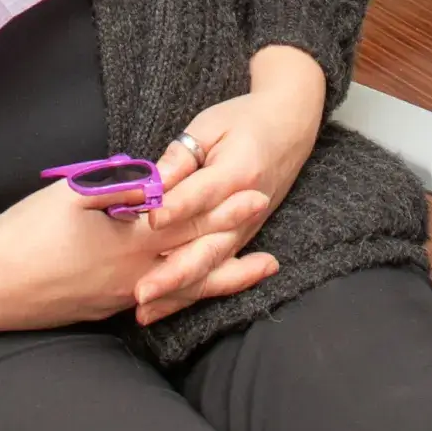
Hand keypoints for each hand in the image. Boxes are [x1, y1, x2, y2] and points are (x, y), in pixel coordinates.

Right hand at [0, 174, 273, 331]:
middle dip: (235, 235)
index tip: (255, 189)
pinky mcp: (106, 309)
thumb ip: (119, 185)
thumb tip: (155, 175)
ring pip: (185, 284)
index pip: (187, 218)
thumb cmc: (25, 231)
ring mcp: (121, 295)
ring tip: (260, 267)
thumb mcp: (74, 195)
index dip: (223, 204)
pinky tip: (198, 288)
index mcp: (126, 239)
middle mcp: (133, 272)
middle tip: (268, 216)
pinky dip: (187, 292)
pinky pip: (159, 299)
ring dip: (224, 273)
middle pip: (196, 252)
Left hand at [133, 46, 326, 324]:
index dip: (176, 207)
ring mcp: (246, 229)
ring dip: (178, 291)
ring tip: (145, 310)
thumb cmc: (244, 121)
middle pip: (209, 245)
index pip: (204, 194)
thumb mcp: (210, 124)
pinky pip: (216, 271)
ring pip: (211, 267)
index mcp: (239, 171)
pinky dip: (190, 292)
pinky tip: (161, 308)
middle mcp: (247, 208)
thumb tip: (152, 182)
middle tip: (141, 291)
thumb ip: (182, 155)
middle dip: (174, 271)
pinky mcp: (241, 239)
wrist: (290, 127)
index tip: (149, 220)